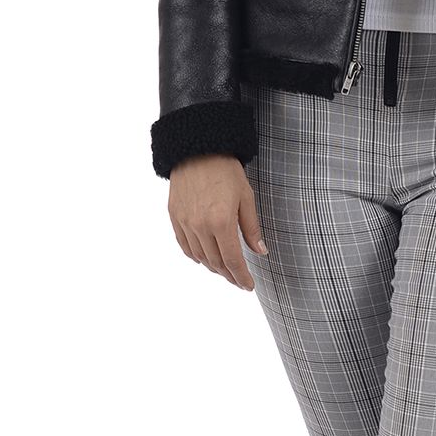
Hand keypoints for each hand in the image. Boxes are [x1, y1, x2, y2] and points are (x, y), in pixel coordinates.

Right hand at [167, 154, 265, 290]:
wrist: (197, 149)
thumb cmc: (226, 170)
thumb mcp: (246, 198)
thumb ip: (251, 228)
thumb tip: (260, 252)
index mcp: (221, 222)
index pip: (232, 261)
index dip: (241, 277)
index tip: (248, 286)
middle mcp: (200, 226)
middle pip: (215, 263)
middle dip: (229, 275)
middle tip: (239, 280)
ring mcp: (185, 223)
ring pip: (200, 257)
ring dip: (213, 267)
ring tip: (225, 270)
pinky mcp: (174, 217)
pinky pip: (185, 246)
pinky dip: (196, 256)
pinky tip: (205, 258)